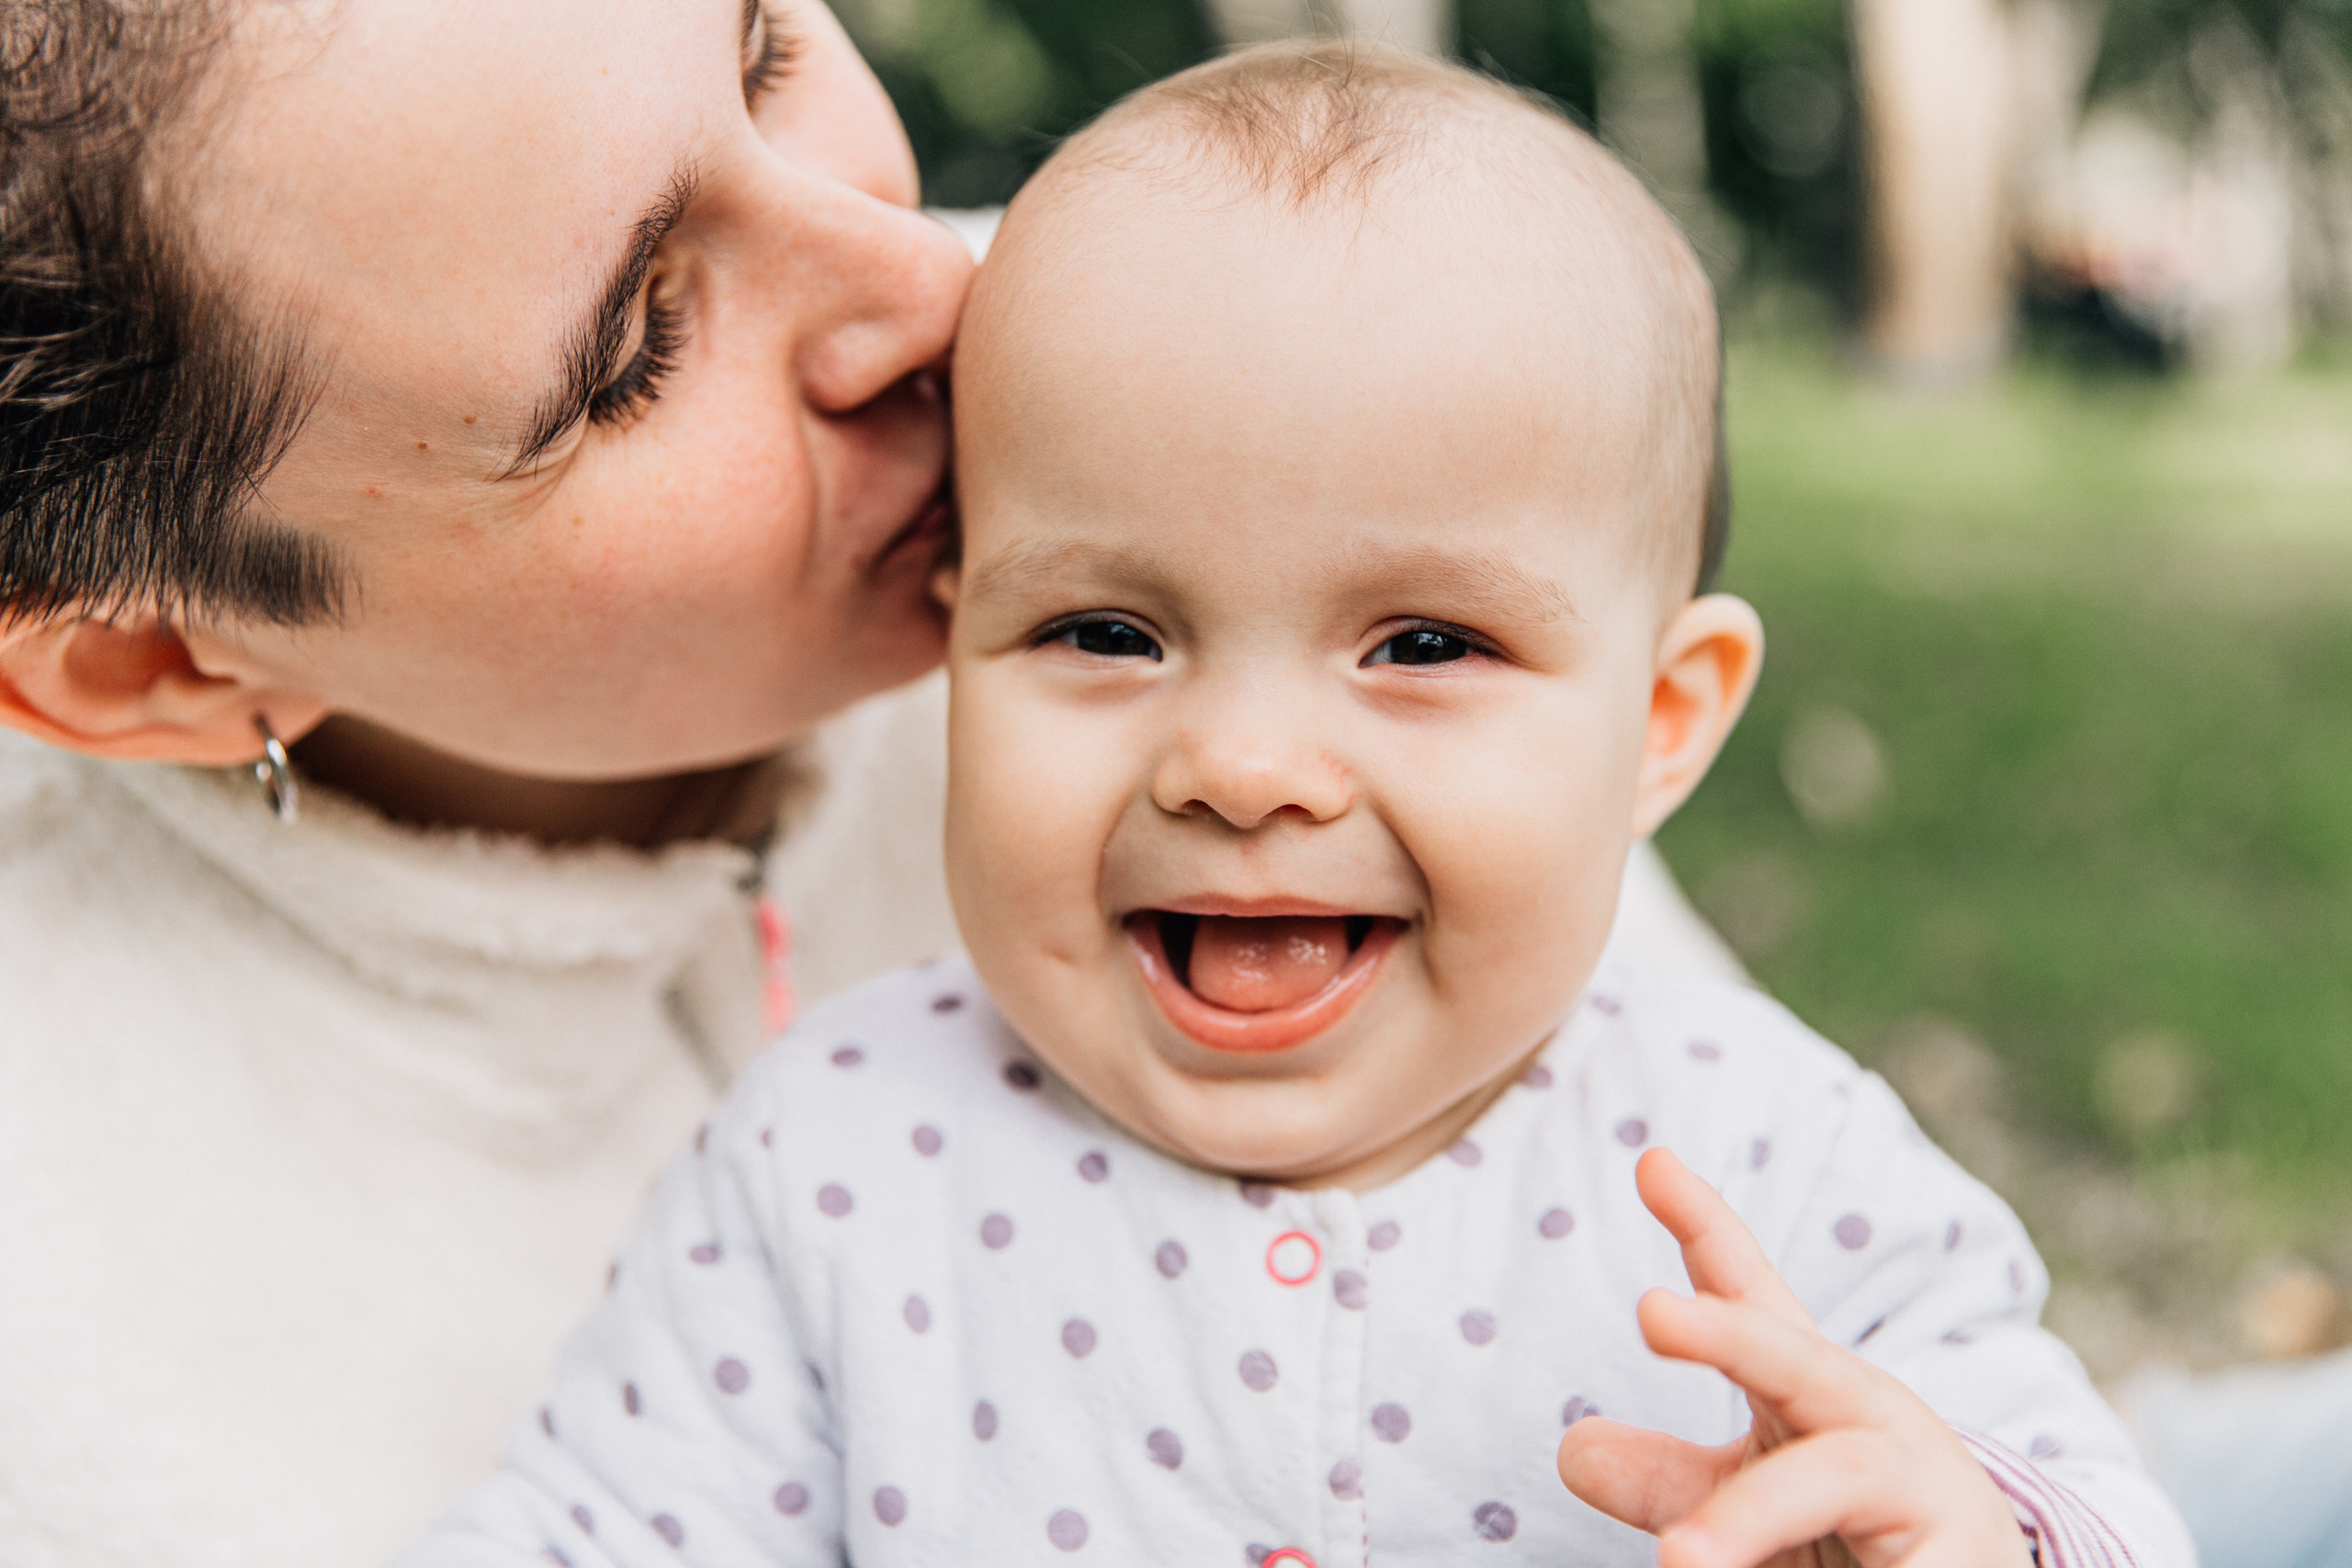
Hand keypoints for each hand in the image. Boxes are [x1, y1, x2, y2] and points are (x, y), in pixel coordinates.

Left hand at [1557, 1148, 2030, 1567]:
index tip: (1651, 1161)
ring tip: (1677, 1561)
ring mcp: (1922, 1485)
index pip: (1753, 1299)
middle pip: (1795, 1358)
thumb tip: (1575, 1450)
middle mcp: (1869, 1418)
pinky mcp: (1962, 1559)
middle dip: (1728, 1330)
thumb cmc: (1851, 1540)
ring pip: (1830, 1478)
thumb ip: (1669, 1477)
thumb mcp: (1753, 1502)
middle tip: (1653, 1313)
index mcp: (1812, 1390)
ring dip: (1749, 1518)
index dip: (1706, 1229)